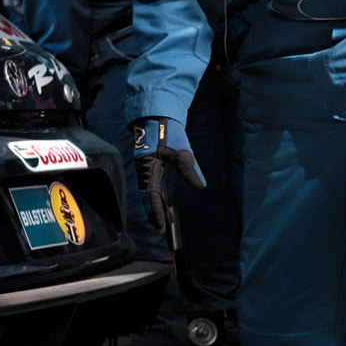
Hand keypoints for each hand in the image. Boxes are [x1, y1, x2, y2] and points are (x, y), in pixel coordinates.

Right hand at [130, 116, 204, 231]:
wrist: (155, 117)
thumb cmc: (168, 132)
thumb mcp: (182, 151)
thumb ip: (190, 169)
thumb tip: (200, 187)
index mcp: (150, 168)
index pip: (153, 195)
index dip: (157, 212)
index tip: (161, 227)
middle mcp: (145, 171)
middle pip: (149, 197)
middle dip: (155, 213)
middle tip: (162, 229)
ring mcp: (147, 169)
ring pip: (150, 192)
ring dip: (157, 206)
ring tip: (164, 219)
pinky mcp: (150, 166)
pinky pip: (153, 185)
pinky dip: (158, 196)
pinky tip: (164, 202)